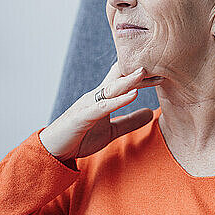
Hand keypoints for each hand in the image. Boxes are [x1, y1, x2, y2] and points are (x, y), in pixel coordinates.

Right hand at [39, 62, 163, 162]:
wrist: (53, 152)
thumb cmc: (80, 138)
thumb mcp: (112, 130)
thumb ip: (130, 121)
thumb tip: (151, 113)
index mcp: (102, 97)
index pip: (124, 80)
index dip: (141, 75)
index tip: (161, 71)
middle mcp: (95, 96)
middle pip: (119, 79)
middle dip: (137, 72)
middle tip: (159, 63)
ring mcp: (88, 105)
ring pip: (111, 88)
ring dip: (128, 80)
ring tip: (144, 72)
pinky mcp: (82, 117)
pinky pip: (102, 107)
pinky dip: (118, 100)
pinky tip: (132, 95)